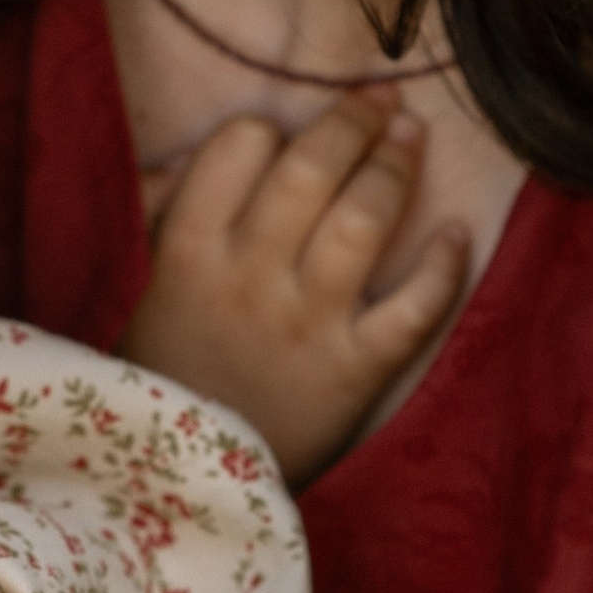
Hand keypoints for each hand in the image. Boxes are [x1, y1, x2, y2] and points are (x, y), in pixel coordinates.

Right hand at [123, 99, 466, 480]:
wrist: (178, 490)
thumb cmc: (161, 380)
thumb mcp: (138, 293)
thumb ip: (160, 219)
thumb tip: (186, 159)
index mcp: (187, 250)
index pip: (239, 147)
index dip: (270, 128)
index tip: (288, 131)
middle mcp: (250, 276)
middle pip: (313, 169)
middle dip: (354, 122)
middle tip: (383, 101)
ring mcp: (306, 323)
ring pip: (364, 221)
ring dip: (395, 168)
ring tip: (411, 138)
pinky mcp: (354, 372)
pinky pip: (413, 308)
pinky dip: (442, 268)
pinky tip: (455, 236)